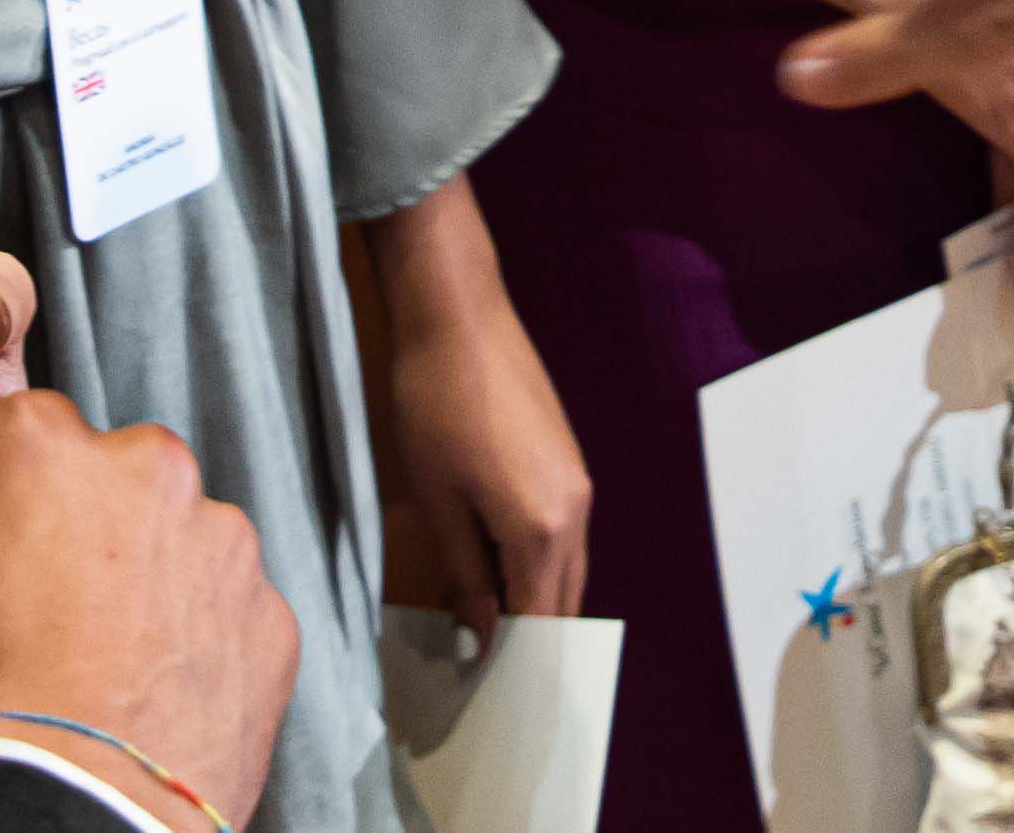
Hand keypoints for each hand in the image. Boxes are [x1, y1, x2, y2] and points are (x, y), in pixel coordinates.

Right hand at [0, 398, 293, 830]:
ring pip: (146, 550)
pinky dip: (174, 651)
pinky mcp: (268, 622)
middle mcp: (145, 466)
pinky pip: (209, 619)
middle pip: (63, 497)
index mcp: (32, 441)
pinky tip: (124, 707)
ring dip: (108, 595)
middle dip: (27, 554)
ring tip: (64, 681)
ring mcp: (220, 544)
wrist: (70, 831)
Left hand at [355, 180, 590, 635]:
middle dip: (531, 645)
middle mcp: (577, 513)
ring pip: (566, 571)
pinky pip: (563, 537)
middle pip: (563, 604)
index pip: (540, 625)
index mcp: (543, 529)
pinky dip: (537, 566)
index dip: (514, 666)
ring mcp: (580, 484)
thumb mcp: (437, 500)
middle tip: (488, 679)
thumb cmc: (434, 405)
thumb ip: (464, 574)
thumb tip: (482, 636)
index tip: (486, 699)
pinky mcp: (570, 462)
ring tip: (488, 634)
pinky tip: (497, 573)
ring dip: (535, 604)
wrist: (458, 315)